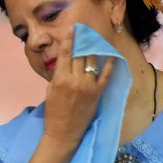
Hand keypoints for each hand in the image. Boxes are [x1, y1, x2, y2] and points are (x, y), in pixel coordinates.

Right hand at [43, 28, 114, 147]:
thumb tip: (65, 61)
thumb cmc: (53, 112)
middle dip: (83, 40)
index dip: (70, 39)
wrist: (64, 133)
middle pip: (80, 54)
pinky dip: (110, 64)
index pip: (66, 54)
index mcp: (60, 78)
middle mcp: (75, 79)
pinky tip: (112, 54)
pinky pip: (105, 75)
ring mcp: (88, 86)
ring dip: (94, 48)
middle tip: (86, 30)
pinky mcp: (97, 93)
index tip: (73, 28)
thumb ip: (57, 75)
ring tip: (96, 38)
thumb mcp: (50, 90)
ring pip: (92, 61)